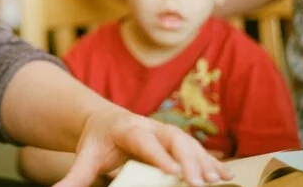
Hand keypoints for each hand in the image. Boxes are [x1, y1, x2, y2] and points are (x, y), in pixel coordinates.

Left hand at [54, 105, 233, 186]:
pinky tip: (227, 177)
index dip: (158, 155)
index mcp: (126, 128)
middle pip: (173, 140)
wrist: (105, 121)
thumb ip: (74, 177)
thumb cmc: (97, 142)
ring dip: (205, 162)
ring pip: (189, 144)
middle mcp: (150, 126)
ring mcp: (166, 132)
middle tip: (199, 183)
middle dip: (188, 160)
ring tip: (219, 182)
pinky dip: (213, 163)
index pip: (143, 141)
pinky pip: (198, 150)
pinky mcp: (176, 141)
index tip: (172, 172)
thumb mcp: (84, 157)